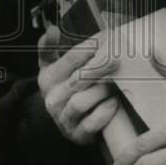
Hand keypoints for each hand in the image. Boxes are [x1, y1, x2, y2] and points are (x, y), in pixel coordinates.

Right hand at [37, 26, 118, 144]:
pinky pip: (91, 124)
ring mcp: (64, 119)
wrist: (64, 121)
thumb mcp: (51, 66)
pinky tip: (113, 102)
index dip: (90, 47)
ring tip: (115, 83)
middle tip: (117, 58)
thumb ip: (49, 47)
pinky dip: (104, 112)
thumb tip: (52, 29)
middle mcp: (53, 99)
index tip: (107, 38)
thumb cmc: (63, 88)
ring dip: (101, 91)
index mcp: (48, 78)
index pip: (71, 58)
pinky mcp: (77, 135)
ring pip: (82, 101)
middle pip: (78, 79)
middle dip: (100, 67)